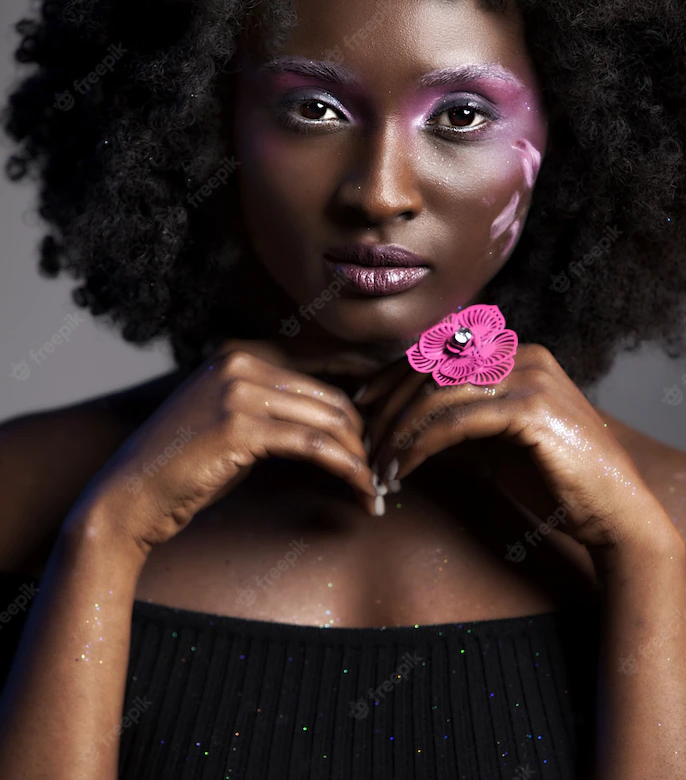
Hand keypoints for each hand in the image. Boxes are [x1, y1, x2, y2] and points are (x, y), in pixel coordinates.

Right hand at [64, 338, 380, 559]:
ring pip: (329, 420)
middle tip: (382, 467)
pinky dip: (346, 470)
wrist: (128, 498)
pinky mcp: (241, 428)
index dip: (364, 388)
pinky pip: (314, 446)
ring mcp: (239, 391)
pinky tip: (362, 491)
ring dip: (360, 458)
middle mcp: (241, 363)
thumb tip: (336, 416)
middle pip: (331, 395)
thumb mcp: (230, 420)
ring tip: (375, 487)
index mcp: (240, 354)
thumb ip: (275, 407)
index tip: (390, 417)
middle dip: (364, 435)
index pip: (322, 361)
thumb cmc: (182, 466)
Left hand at [356, 343, 678, 554]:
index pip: (439, 354)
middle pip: (432, 368)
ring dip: (398, 432)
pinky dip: (419, 447)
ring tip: (379, 468)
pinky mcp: (531, 409)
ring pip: (437, 393)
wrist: (617, 513)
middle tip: (364, 444)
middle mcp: (523, 356)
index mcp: (517, 355)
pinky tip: (403, 472)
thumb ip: (460, 423)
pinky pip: (455, 422)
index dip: (392, 377)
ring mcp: (529, 378)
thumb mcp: (498, 443)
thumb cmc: (557, 481)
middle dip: (388, 406)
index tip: (363, 406)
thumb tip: (404, 422)